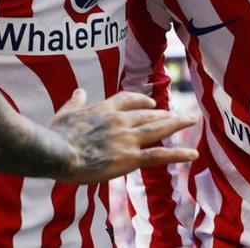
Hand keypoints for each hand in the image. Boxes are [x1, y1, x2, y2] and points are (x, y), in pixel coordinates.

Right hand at [49, 89, 198, 183]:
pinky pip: (159, 155)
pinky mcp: (130, 158)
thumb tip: (79, 91)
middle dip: (166, 114)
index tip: (151, 103)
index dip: (142, 100)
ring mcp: (127, 139)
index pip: (128, 100)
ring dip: (177, 124)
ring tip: (192, 120)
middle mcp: (120, 121)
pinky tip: (193, 154)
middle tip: (181, 114)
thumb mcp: (64, 113)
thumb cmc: (56, 135)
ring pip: (158, 129)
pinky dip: (178, 154)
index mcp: (104, 109)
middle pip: (148, 114)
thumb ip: (75, 102)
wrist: (58, 152)